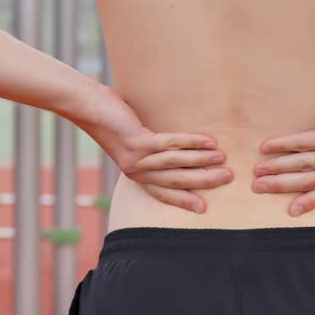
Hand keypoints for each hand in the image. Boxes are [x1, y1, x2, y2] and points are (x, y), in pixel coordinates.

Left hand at [71, 83, 231, 213]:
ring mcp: (137, 157)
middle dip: (203, 181)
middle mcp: (136, 170)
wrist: (88, 107)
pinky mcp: (138, 141)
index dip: (184, 199)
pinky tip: (208, 141)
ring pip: (176, 163)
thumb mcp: (132, 142)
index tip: (203, 207)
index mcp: (135, 174)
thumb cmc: (111, 120)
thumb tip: (176, 149)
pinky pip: (170, 144)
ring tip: (222, 160)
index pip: (163, 191)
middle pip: (175, 180)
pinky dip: (192, 143)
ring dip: (202, 162)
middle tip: (227, 178)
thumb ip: (150, 150)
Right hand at [253, 71, 314, 216]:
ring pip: (304, 164)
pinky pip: (303, 142)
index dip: (309, 201)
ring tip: (258, 169)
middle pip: (310, 181)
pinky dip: (283, 145)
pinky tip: (266, 146)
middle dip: (282, 186)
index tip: (291, 211)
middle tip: (258, 188)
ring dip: (278, 167)